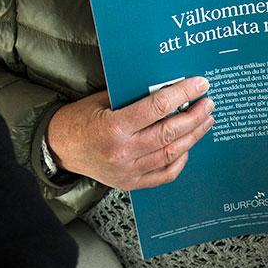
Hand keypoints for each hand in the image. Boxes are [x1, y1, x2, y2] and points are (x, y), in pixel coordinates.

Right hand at [46, 76, 213, 189]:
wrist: (58, 149)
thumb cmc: (79, 121)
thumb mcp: (101, 100)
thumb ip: (132, 97)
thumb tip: (167, 87)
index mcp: (114, 127)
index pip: (157, 107)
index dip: (183, 94)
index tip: (200, 85)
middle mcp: (124, 152)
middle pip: (170, 133)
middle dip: (194, 116)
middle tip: (208, 104)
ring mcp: (129, 171)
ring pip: (172, 153)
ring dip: (193, 136)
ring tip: (205, 121)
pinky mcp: (132, 183)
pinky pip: (165, 174)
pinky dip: (180, 160)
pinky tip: (188, 146)